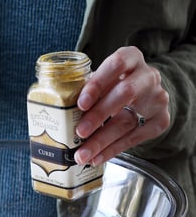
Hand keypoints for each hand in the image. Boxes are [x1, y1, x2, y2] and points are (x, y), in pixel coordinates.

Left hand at [74, 46, 169, 165]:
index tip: (81, 103)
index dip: (98, 83)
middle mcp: (147, 76)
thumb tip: (55, 109)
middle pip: (125, 94)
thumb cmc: (114, 83)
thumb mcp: (102, 78)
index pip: (116, 65)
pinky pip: (136, 138)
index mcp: (131, 58)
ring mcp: (157, 99)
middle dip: (99, 115)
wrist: (145, 93)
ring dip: (102, 141)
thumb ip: (86, 88)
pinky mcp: (161, 120)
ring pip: (128, 121)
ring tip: (82, 155)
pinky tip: (97, 157)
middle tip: (79, 132)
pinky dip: (113, 149)